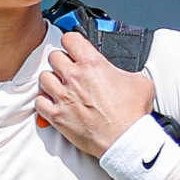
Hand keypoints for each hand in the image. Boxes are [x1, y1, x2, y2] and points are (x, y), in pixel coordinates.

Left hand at [36, 32, 156, 156]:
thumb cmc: (132, 115)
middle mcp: (74, 78)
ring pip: (44, 78)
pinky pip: (39, 102)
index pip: (70, 39)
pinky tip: (53, 103)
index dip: (72, 42)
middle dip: (62, 61)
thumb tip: (125, 73)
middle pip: (54, 56)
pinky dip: (44, 102)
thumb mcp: (140, 82)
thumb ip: (127, 71)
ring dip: (51, 80)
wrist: (125, 140)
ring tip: (60, 86)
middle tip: (69, 69)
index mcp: (93, 64)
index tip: (74, 48)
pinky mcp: (57, 116)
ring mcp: (63, 97)